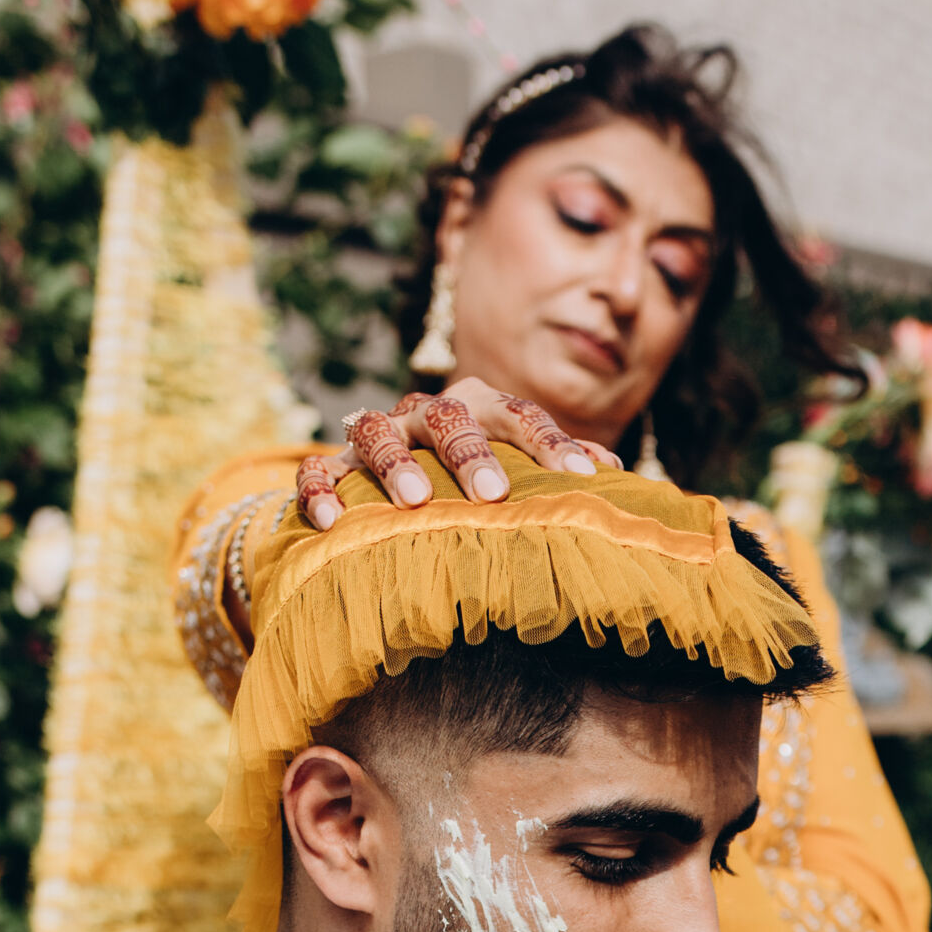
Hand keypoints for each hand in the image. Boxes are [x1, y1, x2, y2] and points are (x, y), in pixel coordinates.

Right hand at [294, 378, 623, 526]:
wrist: (386, 483)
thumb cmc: (468, 479)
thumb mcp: (514, 468)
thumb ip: (554, 466)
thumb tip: (615, 475)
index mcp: (478, 409)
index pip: (521, 418)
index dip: (553, 445)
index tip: (585, 478)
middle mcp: (425, 414)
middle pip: (449, 416)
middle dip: (471, 452)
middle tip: (493, 494)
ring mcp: (376, 435)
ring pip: (378, 431)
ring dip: (395, 462)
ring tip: (413, 501)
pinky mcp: (332, 466)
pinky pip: (317, 470)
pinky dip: (320, 490)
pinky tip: (331, 521)